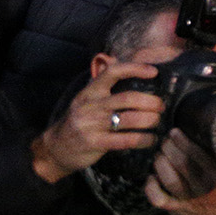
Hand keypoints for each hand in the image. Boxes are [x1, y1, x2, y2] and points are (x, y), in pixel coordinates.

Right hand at [31, 62, 166, 182]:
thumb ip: (106, 86)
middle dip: (150, 102)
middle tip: (161, 106)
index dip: (134, 68)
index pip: (112, 72)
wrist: (54, 149)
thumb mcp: (88, 100)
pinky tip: (150, 139)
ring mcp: (91, 125)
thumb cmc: (80, 121)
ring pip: (129, 119)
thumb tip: (129, 65)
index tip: (154, 71)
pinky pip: (125, 140)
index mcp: (90, 92)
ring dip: (150, 120)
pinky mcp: (94, 143)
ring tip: (158, 121)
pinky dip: (143, 139)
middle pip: (127, 98)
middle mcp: (90, 105)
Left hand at [143, 130, 215, 214]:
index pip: (197, 153)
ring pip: (168, 178)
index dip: (182, 140)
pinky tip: (152, 177)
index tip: (175, 132)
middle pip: (180, 162)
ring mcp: (189, 199)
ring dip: (160, 162)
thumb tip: (214, 135)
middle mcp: (203, 186)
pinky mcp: (178, 209)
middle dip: (169, 147)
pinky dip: (151, 187)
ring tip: (160, 154)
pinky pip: (158, 198)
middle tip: (165, 140)